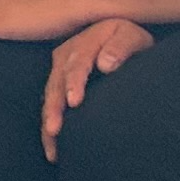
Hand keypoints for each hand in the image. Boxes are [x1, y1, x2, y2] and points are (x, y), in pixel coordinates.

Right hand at [39, 18, 154, 156]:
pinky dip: (49, 122)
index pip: (77, 64)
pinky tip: (53, 144)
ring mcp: (59, 69)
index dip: (73, 83)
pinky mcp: (59, 82)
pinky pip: (50, 102)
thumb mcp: (131, 35)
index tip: (74, 102)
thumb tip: (105, 65)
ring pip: (49, 95)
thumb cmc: (129, 38)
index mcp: (84, 43)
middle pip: (56, 83)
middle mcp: (66, 55)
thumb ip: (121, 46)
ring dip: (48, 119)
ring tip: (51, 143)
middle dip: (53, 107)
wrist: (121, 37)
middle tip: (53, 130)